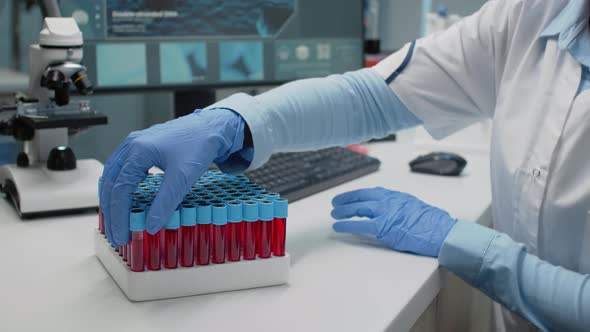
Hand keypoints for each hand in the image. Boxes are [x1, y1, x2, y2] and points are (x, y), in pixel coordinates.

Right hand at [100, 109, 244, 245]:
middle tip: (117, 235)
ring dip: (114, 200)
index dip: (119, 215)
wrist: (211, 127)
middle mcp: (131, 145)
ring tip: (118, 222)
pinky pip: (123, 170)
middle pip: (111, 184)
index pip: (120, 189)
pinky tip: (127, 199)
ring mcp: (135, 144)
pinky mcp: (142, 147)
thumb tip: (151, 225)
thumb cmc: (199, 145)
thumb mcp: (183, 177)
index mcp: (138, 150)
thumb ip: (166, 201)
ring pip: (114, 176)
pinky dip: (121, 187)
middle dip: (112, 212)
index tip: (122, 234)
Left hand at [331, 187, 456, 256]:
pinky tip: (338, 226)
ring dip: (343, 211)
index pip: (370, 192)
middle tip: (335, 203)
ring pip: (358, 208)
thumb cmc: (431, 223)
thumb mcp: (413, 207)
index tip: (348, 197)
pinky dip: (346, 224)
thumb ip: (398, 207)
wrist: (439, 231)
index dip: (356, 195)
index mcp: (395, 196)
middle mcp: (388, 201)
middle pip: (361, 198)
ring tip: (334, 214)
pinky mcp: (383, 226)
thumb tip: (390, 212)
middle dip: (346, 200)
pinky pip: (359, 224)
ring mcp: (385, 213)